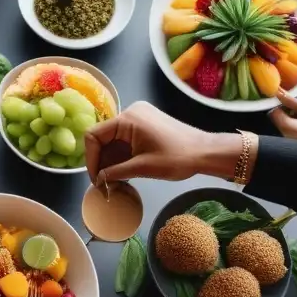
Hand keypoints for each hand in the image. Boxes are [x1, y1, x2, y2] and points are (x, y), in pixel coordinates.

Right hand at [85, 101, 241, 184]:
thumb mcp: (142, 167)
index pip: (94, 135)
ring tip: (113, 181)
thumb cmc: (177, 158)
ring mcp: (139, 117)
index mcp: (128, 119)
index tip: (96, 179)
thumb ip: (115, 172)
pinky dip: (122, 155)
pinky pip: (125, 139)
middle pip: (103, 137)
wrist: (206, 152)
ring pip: (114, 140)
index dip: (91, 159)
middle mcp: (131, 112)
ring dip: (111, 160)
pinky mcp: (146, 124)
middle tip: (103, 184)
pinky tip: (123, 171)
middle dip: (101, 161)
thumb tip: (98, 180)